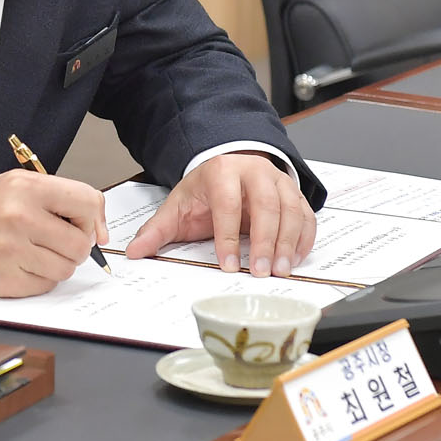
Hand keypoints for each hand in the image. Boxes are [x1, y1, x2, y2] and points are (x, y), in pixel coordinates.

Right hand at [0, 169, 108, 296]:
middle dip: (76, 245)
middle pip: (80, 243)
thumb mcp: (14, 185)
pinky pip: (45, 286)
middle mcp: (20, 218)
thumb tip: (98, 229)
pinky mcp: (6, 281)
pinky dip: (39, 279)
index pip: (86, 202)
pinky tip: (21, 264)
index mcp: (25, 188)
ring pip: (66, 268)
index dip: (93, 218)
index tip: (89, 228)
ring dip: (58, 263)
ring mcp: (13, 252)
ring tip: (36, 251)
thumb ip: (57, 198)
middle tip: (57, 240)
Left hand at [124, 152, 315, 277]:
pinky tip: (297, 259)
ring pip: (290, 208)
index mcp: (221, 171)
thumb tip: (135, 251)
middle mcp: (253, 171)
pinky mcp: (293, 192)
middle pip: (266, 204)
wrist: (227, 168)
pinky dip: (304, 237)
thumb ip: (157, 231)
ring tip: (281, 270)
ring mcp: (277, 180)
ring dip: (288, 242)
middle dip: (265, 240)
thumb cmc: (204, 191)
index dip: (228, 237)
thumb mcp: (177, 207)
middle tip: (262, 271)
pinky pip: (306, 214)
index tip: (229, 266)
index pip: (226, 203)